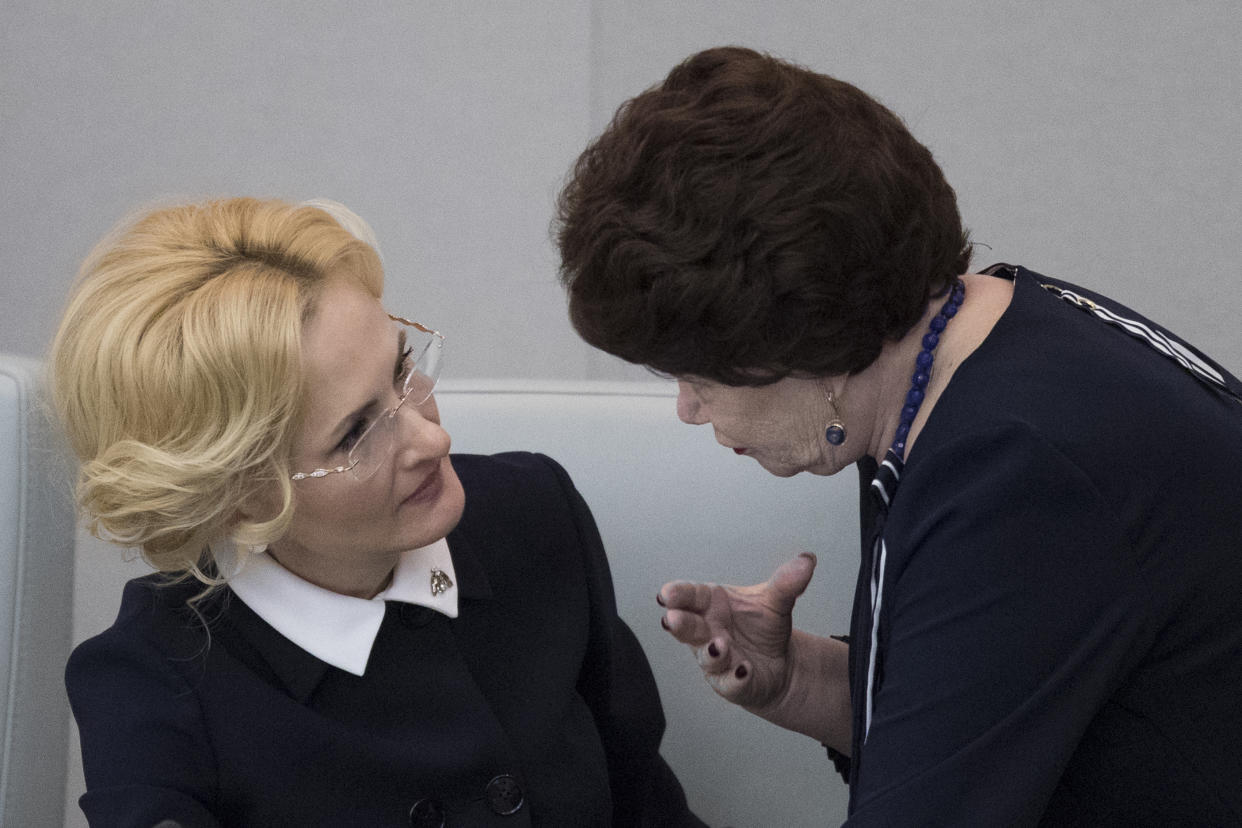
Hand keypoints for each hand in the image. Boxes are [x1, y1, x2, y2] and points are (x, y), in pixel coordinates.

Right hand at [657, 553, 816, 712]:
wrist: (780, 662)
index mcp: (710, 604)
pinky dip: (736, 677)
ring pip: (707, 657)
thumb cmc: (762, 627)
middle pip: (688, 627)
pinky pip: (731, 683)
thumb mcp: (775, 601)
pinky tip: (744, 670)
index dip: (677, 594)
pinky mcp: (730, 683)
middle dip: (680, 624)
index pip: (689, 596)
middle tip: (674, 618)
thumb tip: (806, 560)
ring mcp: (716, 659)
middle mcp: (707, 632)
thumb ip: (786, 582)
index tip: (667, 593)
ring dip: (711, 652)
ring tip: (720, 645)